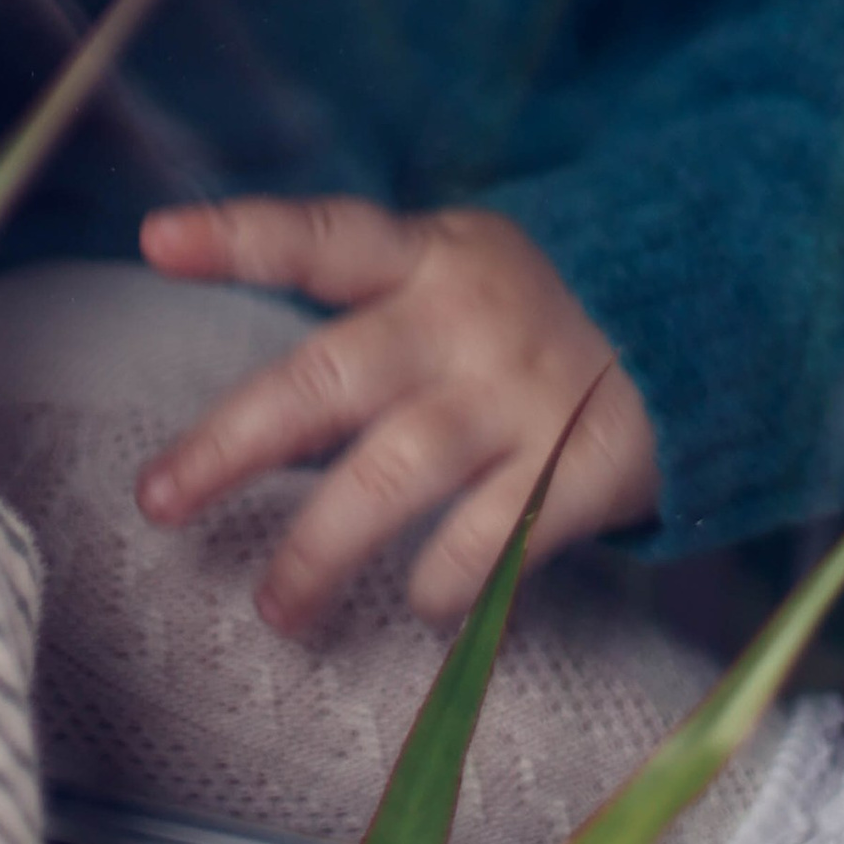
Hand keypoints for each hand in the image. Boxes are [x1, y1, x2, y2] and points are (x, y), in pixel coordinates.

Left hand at [134, 198, 658, 630]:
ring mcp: (520, 397)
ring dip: (321, 548)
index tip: (154, 241)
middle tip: (158, 499)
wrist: (690, 335)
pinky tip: (416, 606)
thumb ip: (358, 314)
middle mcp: (462, 322)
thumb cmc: (520, 314)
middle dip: (234, 443)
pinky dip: (444, 583)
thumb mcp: (450, 271)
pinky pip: (490, 542)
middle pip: (330, 379)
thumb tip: (241, 415)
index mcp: (425, 258)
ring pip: (395, 477)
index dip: (240, 236)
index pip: (322, 237)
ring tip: (276, 608)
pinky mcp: (578, 470)